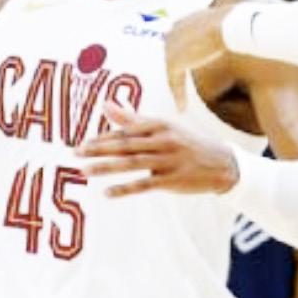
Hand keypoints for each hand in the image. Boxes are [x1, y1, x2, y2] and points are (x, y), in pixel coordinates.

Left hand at [77, 103, 237, 196]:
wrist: (222, 164)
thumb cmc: (186, 144)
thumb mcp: (163, 128)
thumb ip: (132, 119)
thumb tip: (105, 105)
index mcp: (160, 125)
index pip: (126, 130)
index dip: (102, 138)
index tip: (81, 144)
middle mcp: (164, 140)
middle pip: (125, 144)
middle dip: (99, 149)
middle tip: (76, 153)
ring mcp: (169, 160)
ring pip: (132, 163)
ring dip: (106, 166)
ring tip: (84, 170)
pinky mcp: (173, 180)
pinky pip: (145, 184)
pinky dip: (125, 188)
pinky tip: (107, 192)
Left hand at [165, 5, 232, 108]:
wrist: (231, 26)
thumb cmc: (238, 22)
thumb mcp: (230, 23)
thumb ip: (226, 28)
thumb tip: (242, 26)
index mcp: (186, 20)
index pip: (179, 37)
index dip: (183, 53)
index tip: (188, 64)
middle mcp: (174, 32)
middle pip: (172, 55)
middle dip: (176, 70)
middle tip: (179, 88)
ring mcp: (171, 47)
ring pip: (172, 72)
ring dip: (177, 89)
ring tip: (182, 105)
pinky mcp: (173, 62)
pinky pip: (174, 83)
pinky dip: (178, 96)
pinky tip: (182, 109)